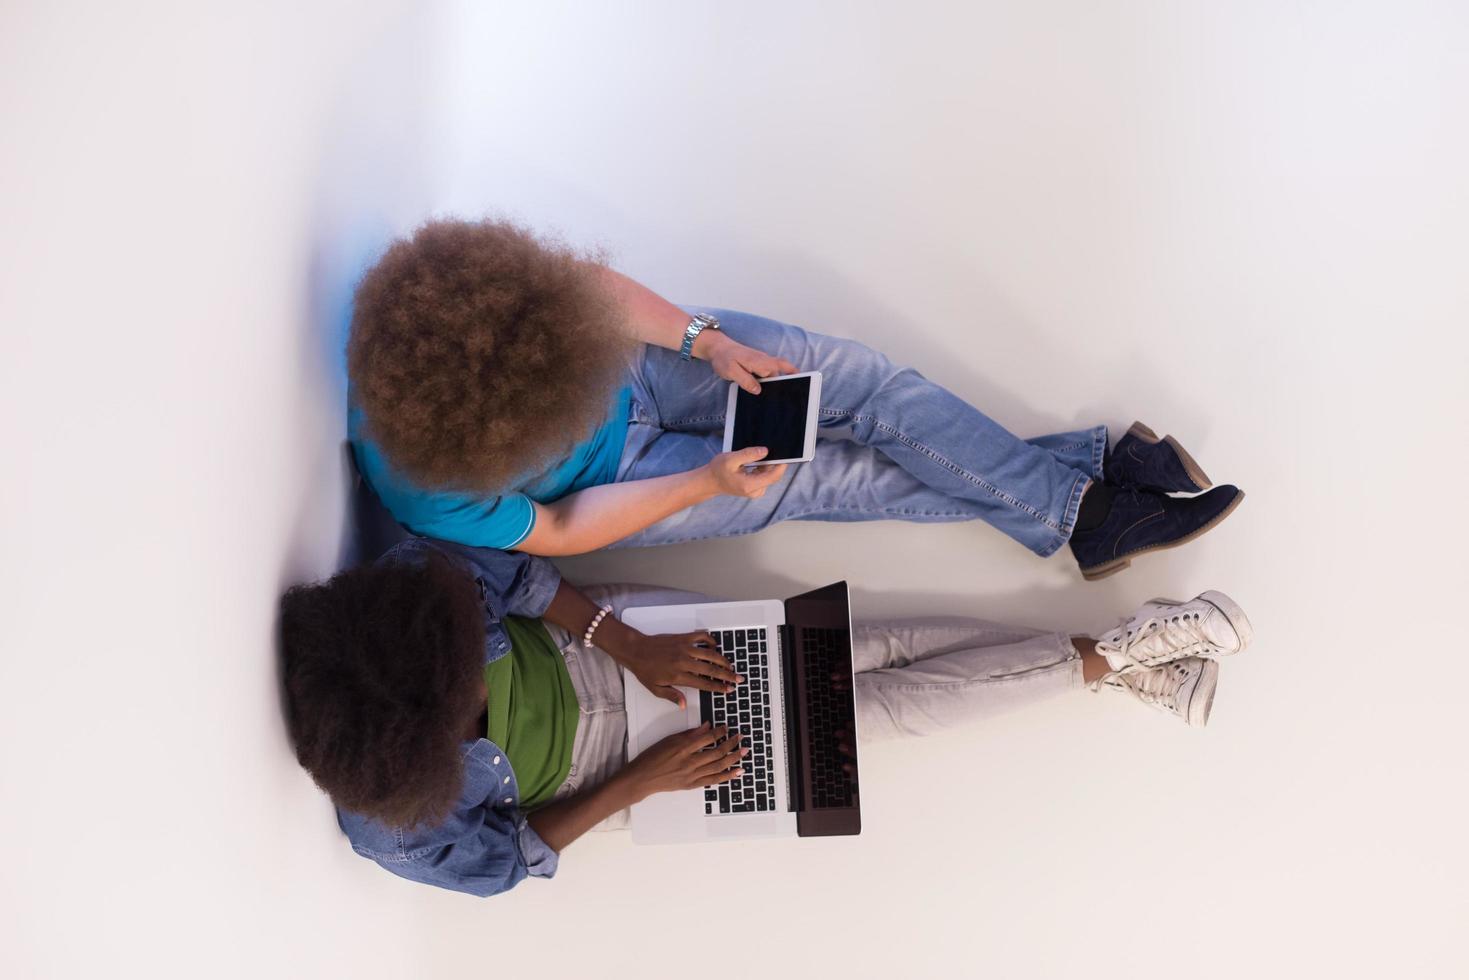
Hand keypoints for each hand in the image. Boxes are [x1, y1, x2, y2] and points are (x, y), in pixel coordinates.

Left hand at [618, 629, 743, 708]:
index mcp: (678, 676)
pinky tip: (715, 646)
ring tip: (730, 666)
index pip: (704, 683)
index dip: (718, 687)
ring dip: (723, 660)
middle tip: (738, 679)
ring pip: (710, 654)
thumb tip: (684, 705)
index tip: (728, 690)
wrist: (636, 650)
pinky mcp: (683, 638)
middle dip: (727, 675)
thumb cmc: (645, 670)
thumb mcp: (656, 689)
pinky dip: (710, 641)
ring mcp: (685, 648)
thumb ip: (672, 696)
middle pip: (711, 669)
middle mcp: (684, 662)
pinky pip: (701, 637)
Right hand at [619, 723, 745, 800]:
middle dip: (731, 743)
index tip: (726, 728)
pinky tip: (736, 772)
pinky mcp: (692, 785)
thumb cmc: (652, 757)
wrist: (643, 778)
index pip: (708, 737)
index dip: (720, 732)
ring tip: (744, 752)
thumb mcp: (669, 739)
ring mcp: (692, 775)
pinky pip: (713, 780)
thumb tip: (706, 726)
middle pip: (717, 751)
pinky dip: (727, 776)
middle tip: (740, 738)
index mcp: (683, 747)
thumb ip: (690, 733)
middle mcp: (689, 761)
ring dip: (733, 758)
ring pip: (718, 766)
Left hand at [700, 333, 797, 394]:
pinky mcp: (756, 365)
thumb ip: (746, 381)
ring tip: (772, 399)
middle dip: (783, 384)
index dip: (792, 373)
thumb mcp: (732, 371)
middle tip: (782, 400)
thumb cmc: (724, 358)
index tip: (800, 380)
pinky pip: (765, 374)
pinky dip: (766, 382)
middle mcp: (764, 361)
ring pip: (772, 375)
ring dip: (773, 384)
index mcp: (761, 362)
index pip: (781, 367)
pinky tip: (761, 391)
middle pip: (779, 374)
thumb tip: (758, 390)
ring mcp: (760, 363)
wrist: (717, 348)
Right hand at [706, 447, 787, 497]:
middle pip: (773, 475)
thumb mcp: (731, 459)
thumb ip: (748, 454)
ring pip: (769, 475)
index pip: (774, 476)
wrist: (710, 481)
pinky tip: (754, 461)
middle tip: (767, 448)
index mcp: (750, 485)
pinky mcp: (755, 488)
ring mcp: (756, 491)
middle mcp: (755, 491)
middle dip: (773, 462)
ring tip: (756, 455)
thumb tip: (765, 451)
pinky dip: (762, 467)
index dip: (781, 464)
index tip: (784, 452)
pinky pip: (764, 476)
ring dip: (766, 464)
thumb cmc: (718, 470)